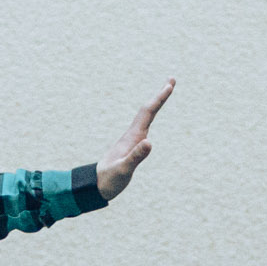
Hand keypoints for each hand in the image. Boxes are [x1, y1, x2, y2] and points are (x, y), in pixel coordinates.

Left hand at [94, 81, 172, 201]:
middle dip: (160, 95)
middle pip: (147, 110)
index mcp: (132, 137)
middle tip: (172, 79)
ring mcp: (131, 139)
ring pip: (145, 116)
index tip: (169, 86)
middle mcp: (132, 135)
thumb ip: (135, 157)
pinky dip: (150, 116)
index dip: (159, 99)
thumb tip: (150, 142)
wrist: (95, 185)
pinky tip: (151, 116)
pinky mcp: (131, 145)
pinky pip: (143, 126)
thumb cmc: (108, 179)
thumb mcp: (123, 170)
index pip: (147, 113)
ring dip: (156, 103)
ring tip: (165, 91)